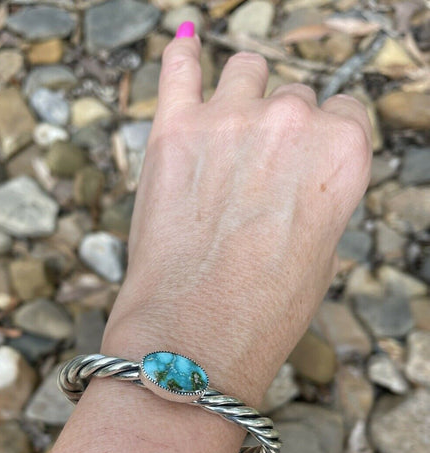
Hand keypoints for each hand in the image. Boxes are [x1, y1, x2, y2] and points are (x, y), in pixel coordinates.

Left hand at [102, 33, 371, 404]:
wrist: (193, 338)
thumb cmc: (262, 312)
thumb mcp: (321, 255)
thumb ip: (318, 197)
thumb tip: (300, 177)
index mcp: (342, 153)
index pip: (343, 111)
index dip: (321, 142)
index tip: (302, 164)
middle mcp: (292, 122)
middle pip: (293, 98)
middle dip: (279, 132)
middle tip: (255, 179)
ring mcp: (229, 119)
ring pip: (246, 72)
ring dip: (241, 98)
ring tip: (225, 139)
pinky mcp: (172, 129)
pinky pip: (179, 66)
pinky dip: (184, 57)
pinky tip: (186, 50)